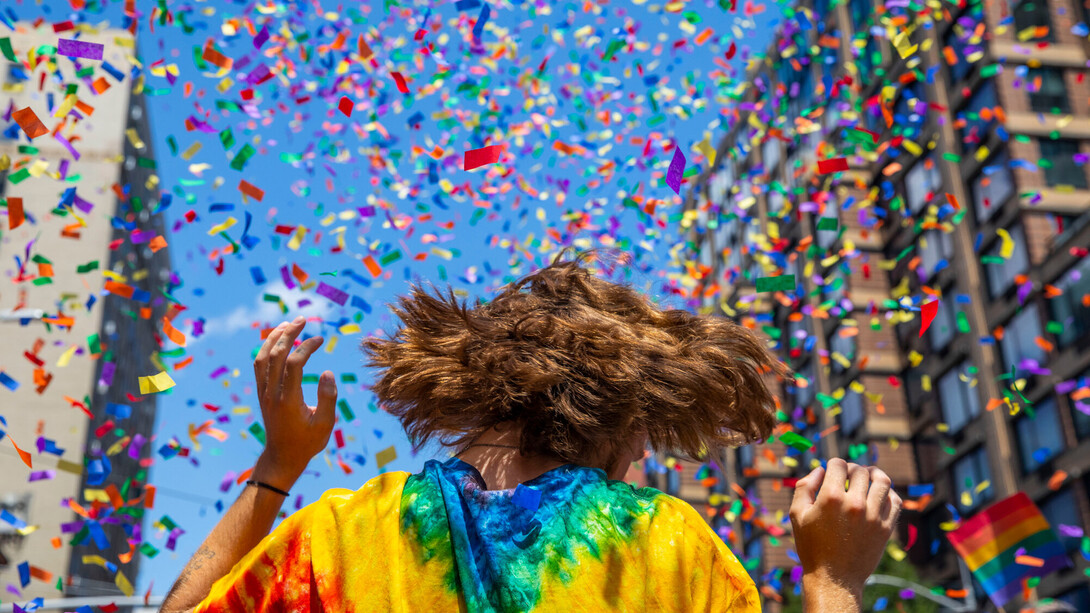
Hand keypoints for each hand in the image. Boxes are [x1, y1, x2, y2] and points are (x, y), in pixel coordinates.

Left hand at [251, 317, 337, 489]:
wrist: (282, 458)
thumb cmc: (307, 442)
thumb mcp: (325, 425)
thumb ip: (328, 398)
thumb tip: (328, 372)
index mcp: (288, 400)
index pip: (293, 364)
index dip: (306, 347)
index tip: (321, 339)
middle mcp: (272, 393)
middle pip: (275, 355)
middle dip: (288, 333)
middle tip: (302, 319)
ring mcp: (264, 393)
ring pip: (262, 358)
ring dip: (274, 338)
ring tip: (288, 324)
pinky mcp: (262, 393)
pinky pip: (259, 365)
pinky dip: (266, 349)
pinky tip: (277, 341)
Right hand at [790, 459, 901, 594]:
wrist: (834, 579)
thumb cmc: (812, 546)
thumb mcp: (797, 514)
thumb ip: (805, 486)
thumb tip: (820, 470)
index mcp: (830, 497)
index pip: (838, 464)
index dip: (833, 464)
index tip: (832, 470)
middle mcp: (854, 503)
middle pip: (860, 470)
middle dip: (852, 469)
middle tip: (847, 476)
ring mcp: (874, 516)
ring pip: (882, 481)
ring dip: (874, 474)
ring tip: (869, 476)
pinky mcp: (886, 528)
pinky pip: (895, 501)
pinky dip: (889, 492)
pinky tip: (879, 494)